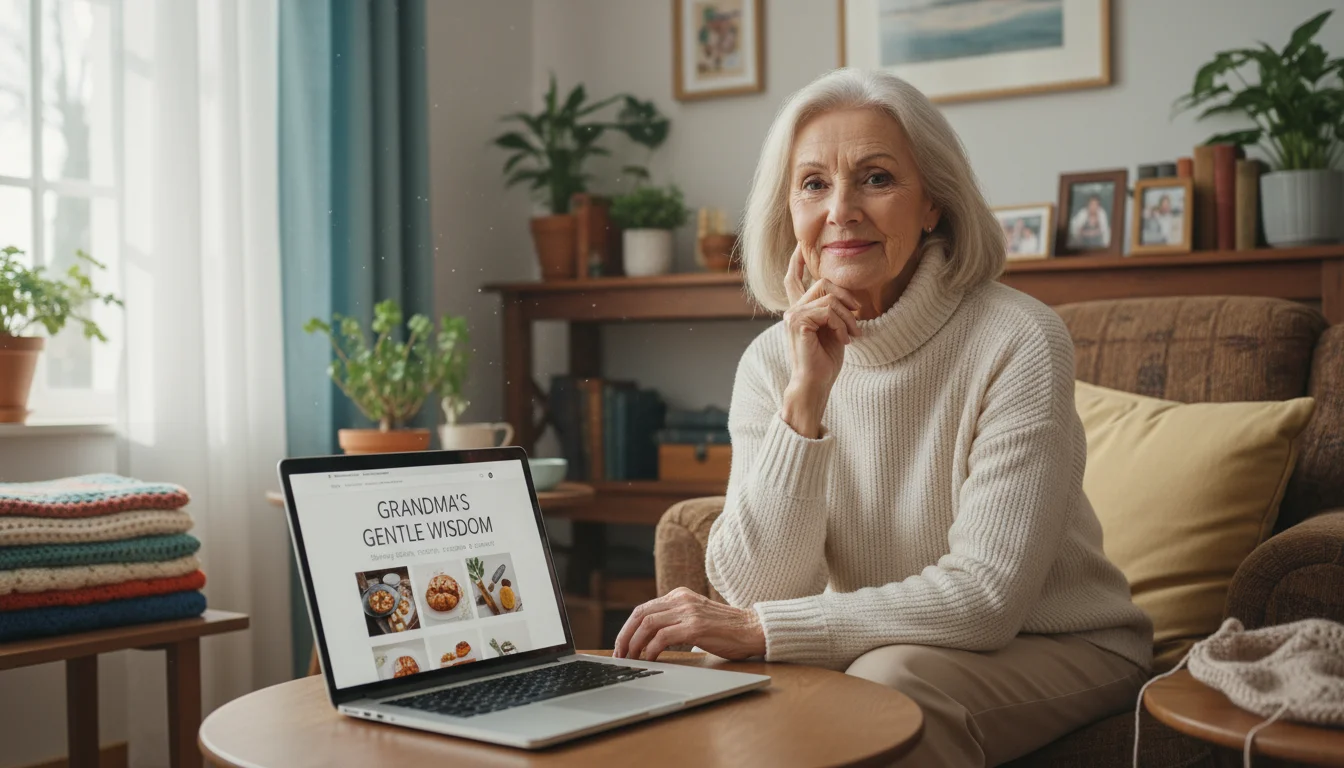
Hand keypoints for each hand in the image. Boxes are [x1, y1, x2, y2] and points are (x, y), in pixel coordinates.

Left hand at [613, 587, 765, 661]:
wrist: (753, 629)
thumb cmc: (726, 629)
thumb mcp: (696, 616)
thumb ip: (676, 620)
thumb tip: (649, 640)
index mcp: (679, 595)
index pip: (643, 609)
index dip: (627, 628)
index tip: (621, 645)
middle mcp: (681, 599)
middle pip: (640, 614)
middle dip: (625, 636)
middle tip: (619, 654)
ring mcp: (688, 612)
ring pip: (647, 624)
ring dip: (634, 644)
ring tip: (631, 659)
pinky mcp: (695, 627)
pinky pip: (662, 637)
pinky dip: (651, 649)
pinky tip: (650, 659)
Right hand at [781, 243, 860, 436]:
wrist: (816, 383)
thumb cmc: (825, 362)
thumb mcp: (834, 330)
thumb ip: (833, 310)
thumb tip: (843, 296)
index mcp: (799, 310)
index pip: (793, 279)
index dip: (797, 261)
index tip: (801, 245)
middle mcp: (792, 310)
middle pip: (823, 283)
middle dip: (847, 297)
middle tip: (858, 316)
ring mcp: (793, 315)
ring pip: (829, 297)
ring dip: (848, 317)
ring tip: (852, 334)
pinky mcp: (798, 322)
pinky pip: (828, 310)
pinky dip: (842, 324)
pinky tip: (845, 340)